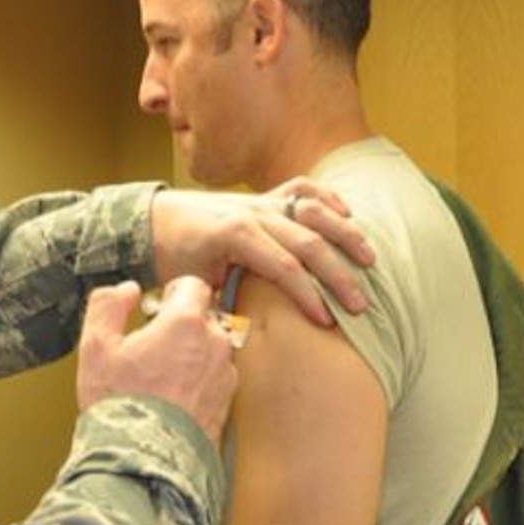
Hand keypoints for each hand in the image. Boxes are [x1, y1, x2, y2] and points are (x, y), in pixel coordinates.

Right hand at [77, 279, 237, 441]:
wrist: (144, 461)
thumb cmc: (120, 405)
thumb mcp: (96, 348)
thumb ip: (108, 306)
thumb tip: (126, 290)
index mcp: (187, 322)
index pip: (193, 286)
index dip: (172, 293)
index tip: (157, 308)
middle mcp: (215, 344)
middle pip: (204, 318)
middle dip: (181, 325)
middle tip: (153, 346)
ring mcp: (225, 375)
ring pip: (212, 349)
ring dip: (192, 354)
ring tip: (161, 378)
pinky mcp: (228, 403)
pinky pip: (215, 378)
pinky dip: (198, 381)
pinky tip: (173, 398)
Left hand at [150, 180, 375, 327]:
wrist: (154, 220)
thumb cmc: (173, 259)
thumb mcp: (190, 287)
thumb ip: (218, 307)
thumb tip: (244, 335)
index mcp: (235, 235)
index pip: (285, 269)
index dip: (310, 297)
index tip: (328, 323)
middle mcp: (253, 213)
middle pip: (309, 243)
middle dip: (338, 276)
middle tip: (359, 306)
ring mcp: (261, 201)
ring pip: (314, 211)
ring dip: (345, 235)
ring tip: (369, 260)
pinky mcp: (265, 196)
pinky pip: (302, 188)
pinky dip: (328, 198)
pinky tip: (348, 216)